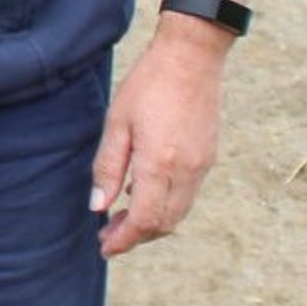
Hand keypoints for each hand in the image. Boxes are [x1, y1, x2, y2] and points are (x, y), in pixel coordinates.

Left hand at [90, 19, 228, 257]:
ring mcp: (202, 166)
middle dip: (135, 236)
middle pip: (163, 224)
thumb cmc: (148, 84)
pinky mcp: (208, 158)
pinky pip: (188, 196)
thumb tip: (98, 207)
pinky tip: (143, 193)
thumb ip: (107, 167)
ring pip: (178, 213)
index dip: (123, 240)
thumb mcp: (117, 123)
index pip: (143, 220)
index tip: (104, 248)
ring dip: (151, 224)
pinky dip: (166, 206)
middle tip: (108, 236)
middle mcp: (186, 172)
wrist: (191, 58)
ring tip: (122, 219)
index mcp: (160, 165)